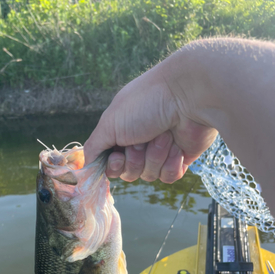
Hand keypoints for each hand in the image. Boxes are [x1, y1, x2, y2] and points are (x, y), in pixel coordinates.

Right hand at [84, 56, 216, 182]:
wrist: (189, 95)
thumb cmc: (147, 102)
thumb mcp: (109, 123)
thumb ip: (94, 147)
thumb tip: (84, 167)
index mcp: (121, 131)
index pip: (110, 164)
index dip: (114, 165)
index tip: (118, 154)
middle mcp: (138, 142)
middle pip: (128, 173)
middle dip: (136, 159)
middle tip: (143, 138)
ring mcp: (160, 151)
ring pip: (149, 175)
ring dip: (155, 156)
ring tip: (164, 135)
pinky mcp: (180, 159)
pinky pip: (168, 178)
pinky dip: (171, 164)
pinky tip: (177, 146)